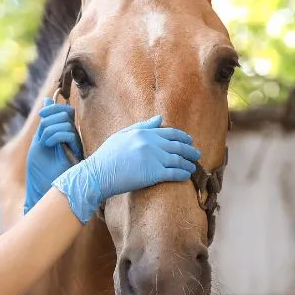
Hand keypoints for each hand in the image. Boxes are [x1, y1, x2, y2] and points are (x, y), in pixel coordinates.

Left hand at [24, 98, 82, 213]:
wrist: (43, 191)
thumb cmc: (40, 170)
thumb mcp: (39, 142)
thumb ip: (45, 124)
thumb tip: (48, 101)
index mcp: (63, 135)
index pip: (64, 111)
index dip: (53, 108)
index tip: (41, 115)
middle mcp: (72, 138)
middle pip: (65, 113)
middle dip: (50, 118)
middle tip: (42, 135)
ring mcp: (76, 145)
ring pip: (66, 122)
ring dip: (50, 130)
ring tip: (46, 144)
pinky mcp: (77, 152)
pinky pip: (68, 133)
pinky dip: (55, 135)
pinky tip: (50, 145)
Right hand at [52, 115, 200, 223]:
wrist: (98, 174)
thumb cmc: (107, 156)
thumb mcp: (122, 135)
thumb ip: (142, 126)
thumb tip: (160, 118)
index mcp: (143, 133)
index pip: (170, 133)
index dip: (183, 137)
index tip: (189, 141)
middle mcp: (150, 144)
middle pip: (178, 146)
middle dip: (190, 150)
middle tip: (196, 154)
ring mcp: (153, 159)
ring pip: (179, 160)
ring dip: (189, 163)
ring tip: (193, 167)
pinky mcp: (154, 174)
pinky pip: (174, 173)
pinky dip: (183, 174)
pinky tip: (187, 176)